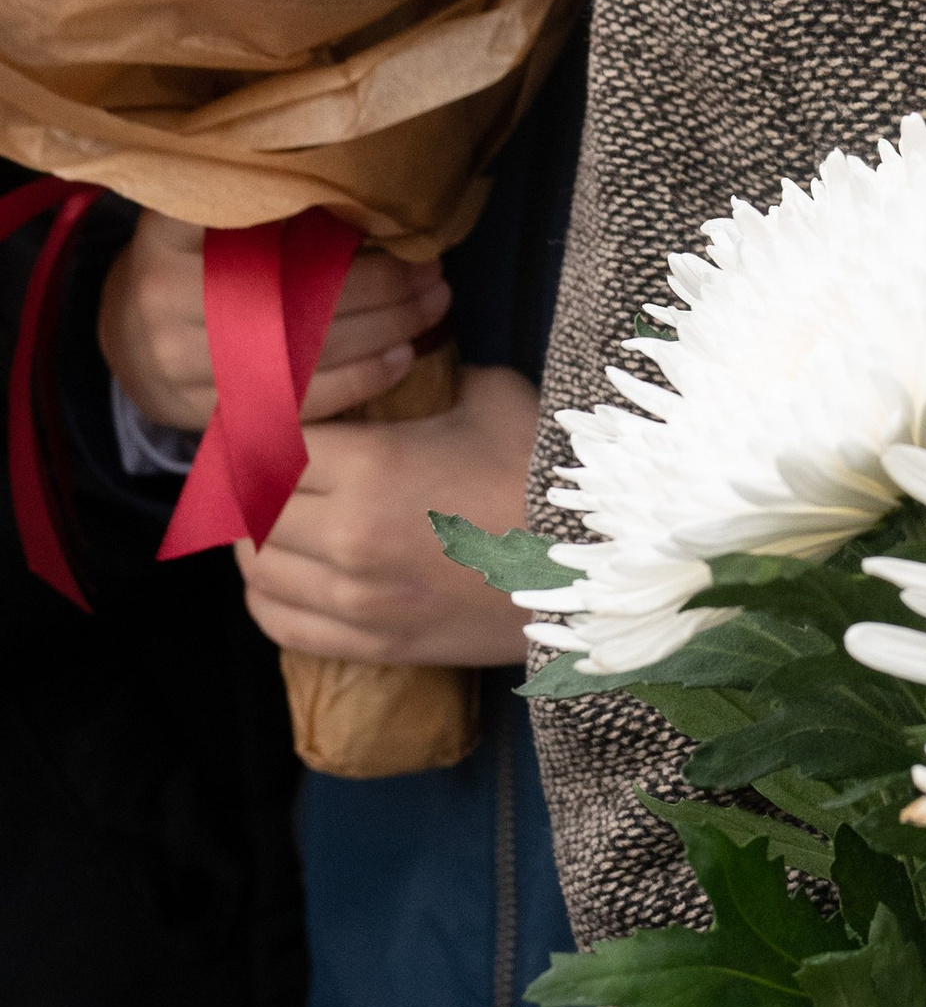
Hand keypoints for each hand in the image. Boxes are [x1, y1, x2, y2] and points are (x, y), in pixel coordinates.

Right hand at [99, 213, 451, 432]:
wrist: (128, 345)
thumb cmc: (191, 265)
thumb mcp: (202, 219)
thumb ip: (260, 198)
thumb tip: (363, 175)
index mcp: (166, 234)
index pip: (239, 211)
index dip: (315, 209)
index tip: (385, 207)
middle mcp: (164, 298)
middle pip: (292, 291)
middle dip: (378, 283)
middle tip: (432, 268)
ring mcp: (181, 364)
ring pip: (302, 349)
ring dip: (383, 329)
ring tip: (433, 304)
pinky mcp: (208, 413)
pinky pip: (297, 401)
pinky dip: (358, 380)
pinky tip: (402, 357)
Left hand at [233, 362, 541, 668]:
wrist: (596, 567)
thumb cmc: (547, 473)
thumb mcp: (491, 397)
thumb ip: (431, 378)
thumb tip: (404, 362)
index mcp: (372, 467)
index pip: (269, 442)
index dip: (256, 425)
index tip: (258, 414)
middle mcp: (347, 538)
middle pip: (249, 506)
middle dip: (248, 479)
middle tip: (260, 461)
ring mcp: (356, 600)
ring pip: (254, 567)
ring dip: (253, 536)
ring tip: (271, 515)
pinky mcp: (372, 644)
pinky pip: (279, 624)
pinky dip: (266, 595)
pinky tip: (281, 572)